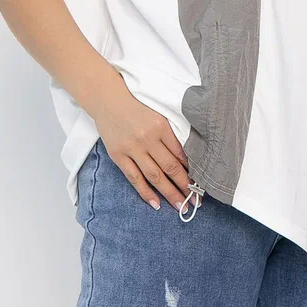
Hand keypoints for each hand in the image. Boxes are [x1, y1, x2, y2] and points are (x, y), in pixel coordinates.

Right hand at [90, 68, 198, 212]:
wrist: (106, 99)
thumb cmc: (135, 105)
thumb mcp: (157, 114)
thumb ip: (170, 134)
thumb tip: (185, 158)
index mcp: (161, 126)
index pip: (181, 154)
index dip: (192, 170)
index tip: (200, 183)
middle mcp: (147, 138)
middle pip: (171, 167)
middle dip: (185, 186)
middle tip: (197, 201)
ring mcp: (132, 148)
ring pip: (155, 176)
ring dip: (170, 193)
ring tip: (182, 206)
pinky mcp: (118, 156)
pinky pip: (134, 178)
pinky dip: (145, 192)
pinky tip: (156, 203)